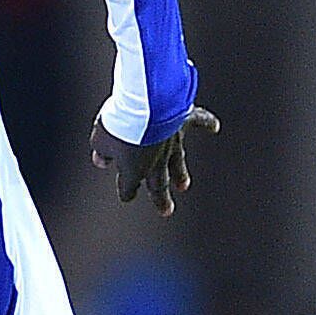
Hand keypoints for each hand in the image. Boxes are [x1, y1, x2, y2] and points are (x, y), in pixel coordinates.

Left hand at [92, 106, 218, 217]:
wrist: (147, 104)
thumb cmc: (121, 124)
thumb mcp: (100, 138)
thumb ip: (101, 151)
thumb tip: (101, 160)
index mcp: (134, 170)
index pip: (129, 188)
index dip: (126, 192)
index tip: (126, 195)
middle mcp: (155, 161)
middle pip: (158, 184)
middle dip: (161, 199)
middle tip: (167, 211)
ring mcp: (171, 141)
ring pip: (177, 162)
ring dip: (180, 174)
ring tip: (183, 185)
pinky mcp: (183, 120)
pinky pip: (198, 121)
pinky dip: (207, 123)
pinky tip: (214, 127)